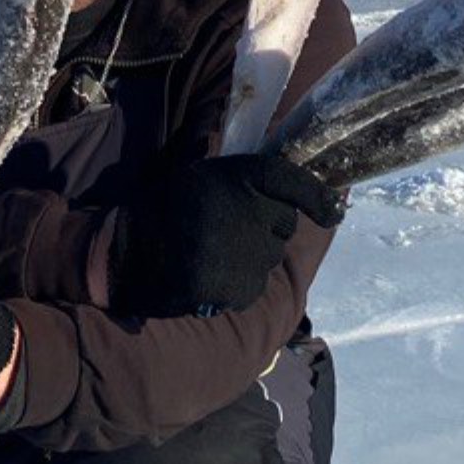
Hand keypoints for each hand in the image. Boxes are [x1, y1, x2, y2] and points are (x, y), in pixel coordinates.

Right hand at [110, 151, 345, 316]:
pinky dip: (239, 281)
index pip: (294, 183)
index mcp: (241, 178)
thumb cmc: (170, 207)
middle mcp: (250, 213)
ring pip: (269, 256)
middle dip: (268, 226)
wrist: (131, 250)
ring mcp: (246, 254)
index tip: (332, 210)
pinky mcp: (238, 287)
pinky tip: (211, 271)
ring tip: (215, 250)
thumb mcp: (206, 176)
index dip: (317, 197)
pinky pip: (254, 284)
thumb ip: (248, 179)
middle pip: (284, 224)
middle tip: (232, 226)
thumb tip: (297, 188)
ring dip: (253, 255)